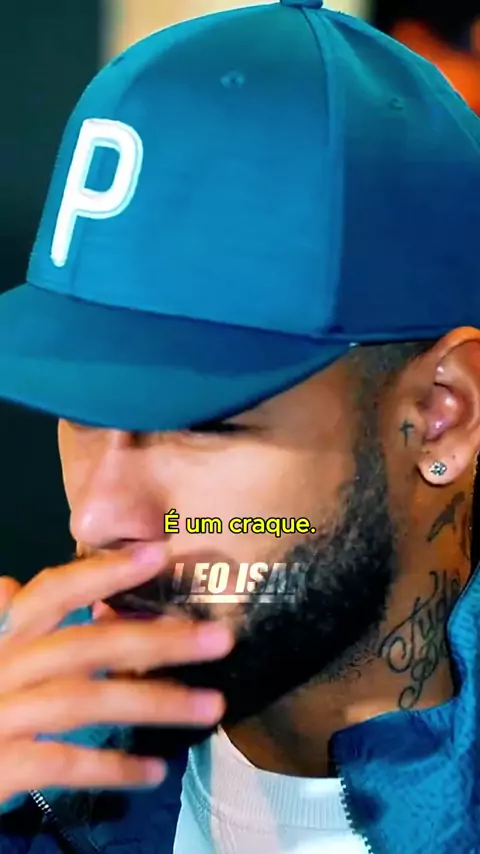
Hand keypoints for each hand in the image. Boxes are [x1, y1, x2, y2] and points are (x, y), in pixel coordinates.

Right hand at [0, 545, 232, 801]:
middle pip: (87, 644)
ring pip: (84, 701)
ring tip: (212, 707)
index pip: (53, 591)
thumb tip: (7, 585)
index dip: (104, 571)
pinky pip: (61, 762)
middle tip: (221, 638)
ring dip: (155, 703)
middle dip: (158, 639)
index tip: (161, 552)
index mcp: (2, 639)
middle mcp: (2, 667)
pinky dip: (110, 767)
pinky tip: (153, 772)